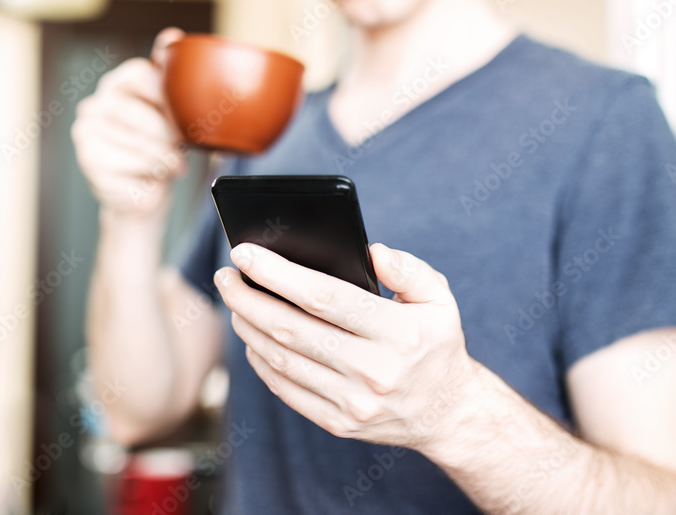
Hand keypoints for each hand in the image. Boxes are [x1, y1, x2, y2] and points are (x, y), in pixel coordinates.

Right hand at [71, 27, 188, 217]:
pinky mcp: (89, 159)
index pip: (141, 74)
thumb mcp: (172, 113)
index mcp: (118, 83)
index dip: (167, 97)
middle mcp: (96, 103)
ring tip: (175, 165)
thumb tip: (172, 34)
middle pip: (140, 111)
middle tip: (183, 147)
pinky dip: (152, 172)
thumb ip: (171, 75)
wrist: (142, 196)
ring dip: (165, 157)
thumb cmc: (159, 150)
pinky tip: (155, 175)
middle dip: (168, 134)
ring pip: (139, 140)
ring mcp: (87, 131)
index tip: (182, 117)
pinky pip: (131, 162)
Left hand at [213, 242, 476, 451]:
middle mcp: (372, 371)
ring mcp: (352, 403)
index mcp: (396, 333)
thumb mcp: (440, 299)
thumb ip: (409, 270)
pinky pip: (285, 390)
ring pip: (281, 360)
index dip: (277, 273)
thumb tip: (372, 252)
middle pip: (290, 329)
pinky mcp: (338, 423)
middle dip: (248, 297)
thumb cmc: (435, 344)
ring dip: (248, 327)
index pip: (324, 297)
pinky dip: (261, 361)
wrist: (448, 414)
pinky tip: (252, 337)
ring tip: (235, 300)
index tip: (244, 253)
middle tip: (226, 275)